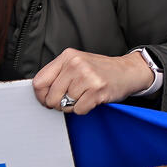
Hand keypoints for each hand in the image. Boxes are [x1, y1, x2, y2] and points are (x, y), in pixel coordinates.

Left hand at [31, 48, 153, 114]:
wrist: (127, 71)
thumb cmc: (100, 70)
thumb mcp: (77, 63)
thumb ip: (58, 74)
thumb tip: (39, 93)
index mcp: (67, 56)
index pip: (39, 82)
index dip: (41, 96)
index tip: (48, 99)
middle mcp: (76, 64)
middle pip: (50, 97)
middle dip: (58, 104)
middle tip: (70, 98)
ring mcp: (87, 76)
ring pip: (64, 105)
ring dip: (73, 106)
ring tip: (84, 95)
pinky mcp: (97, 90)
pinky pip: (79, 110)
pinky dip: (84, 109)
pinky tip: (92, 99)